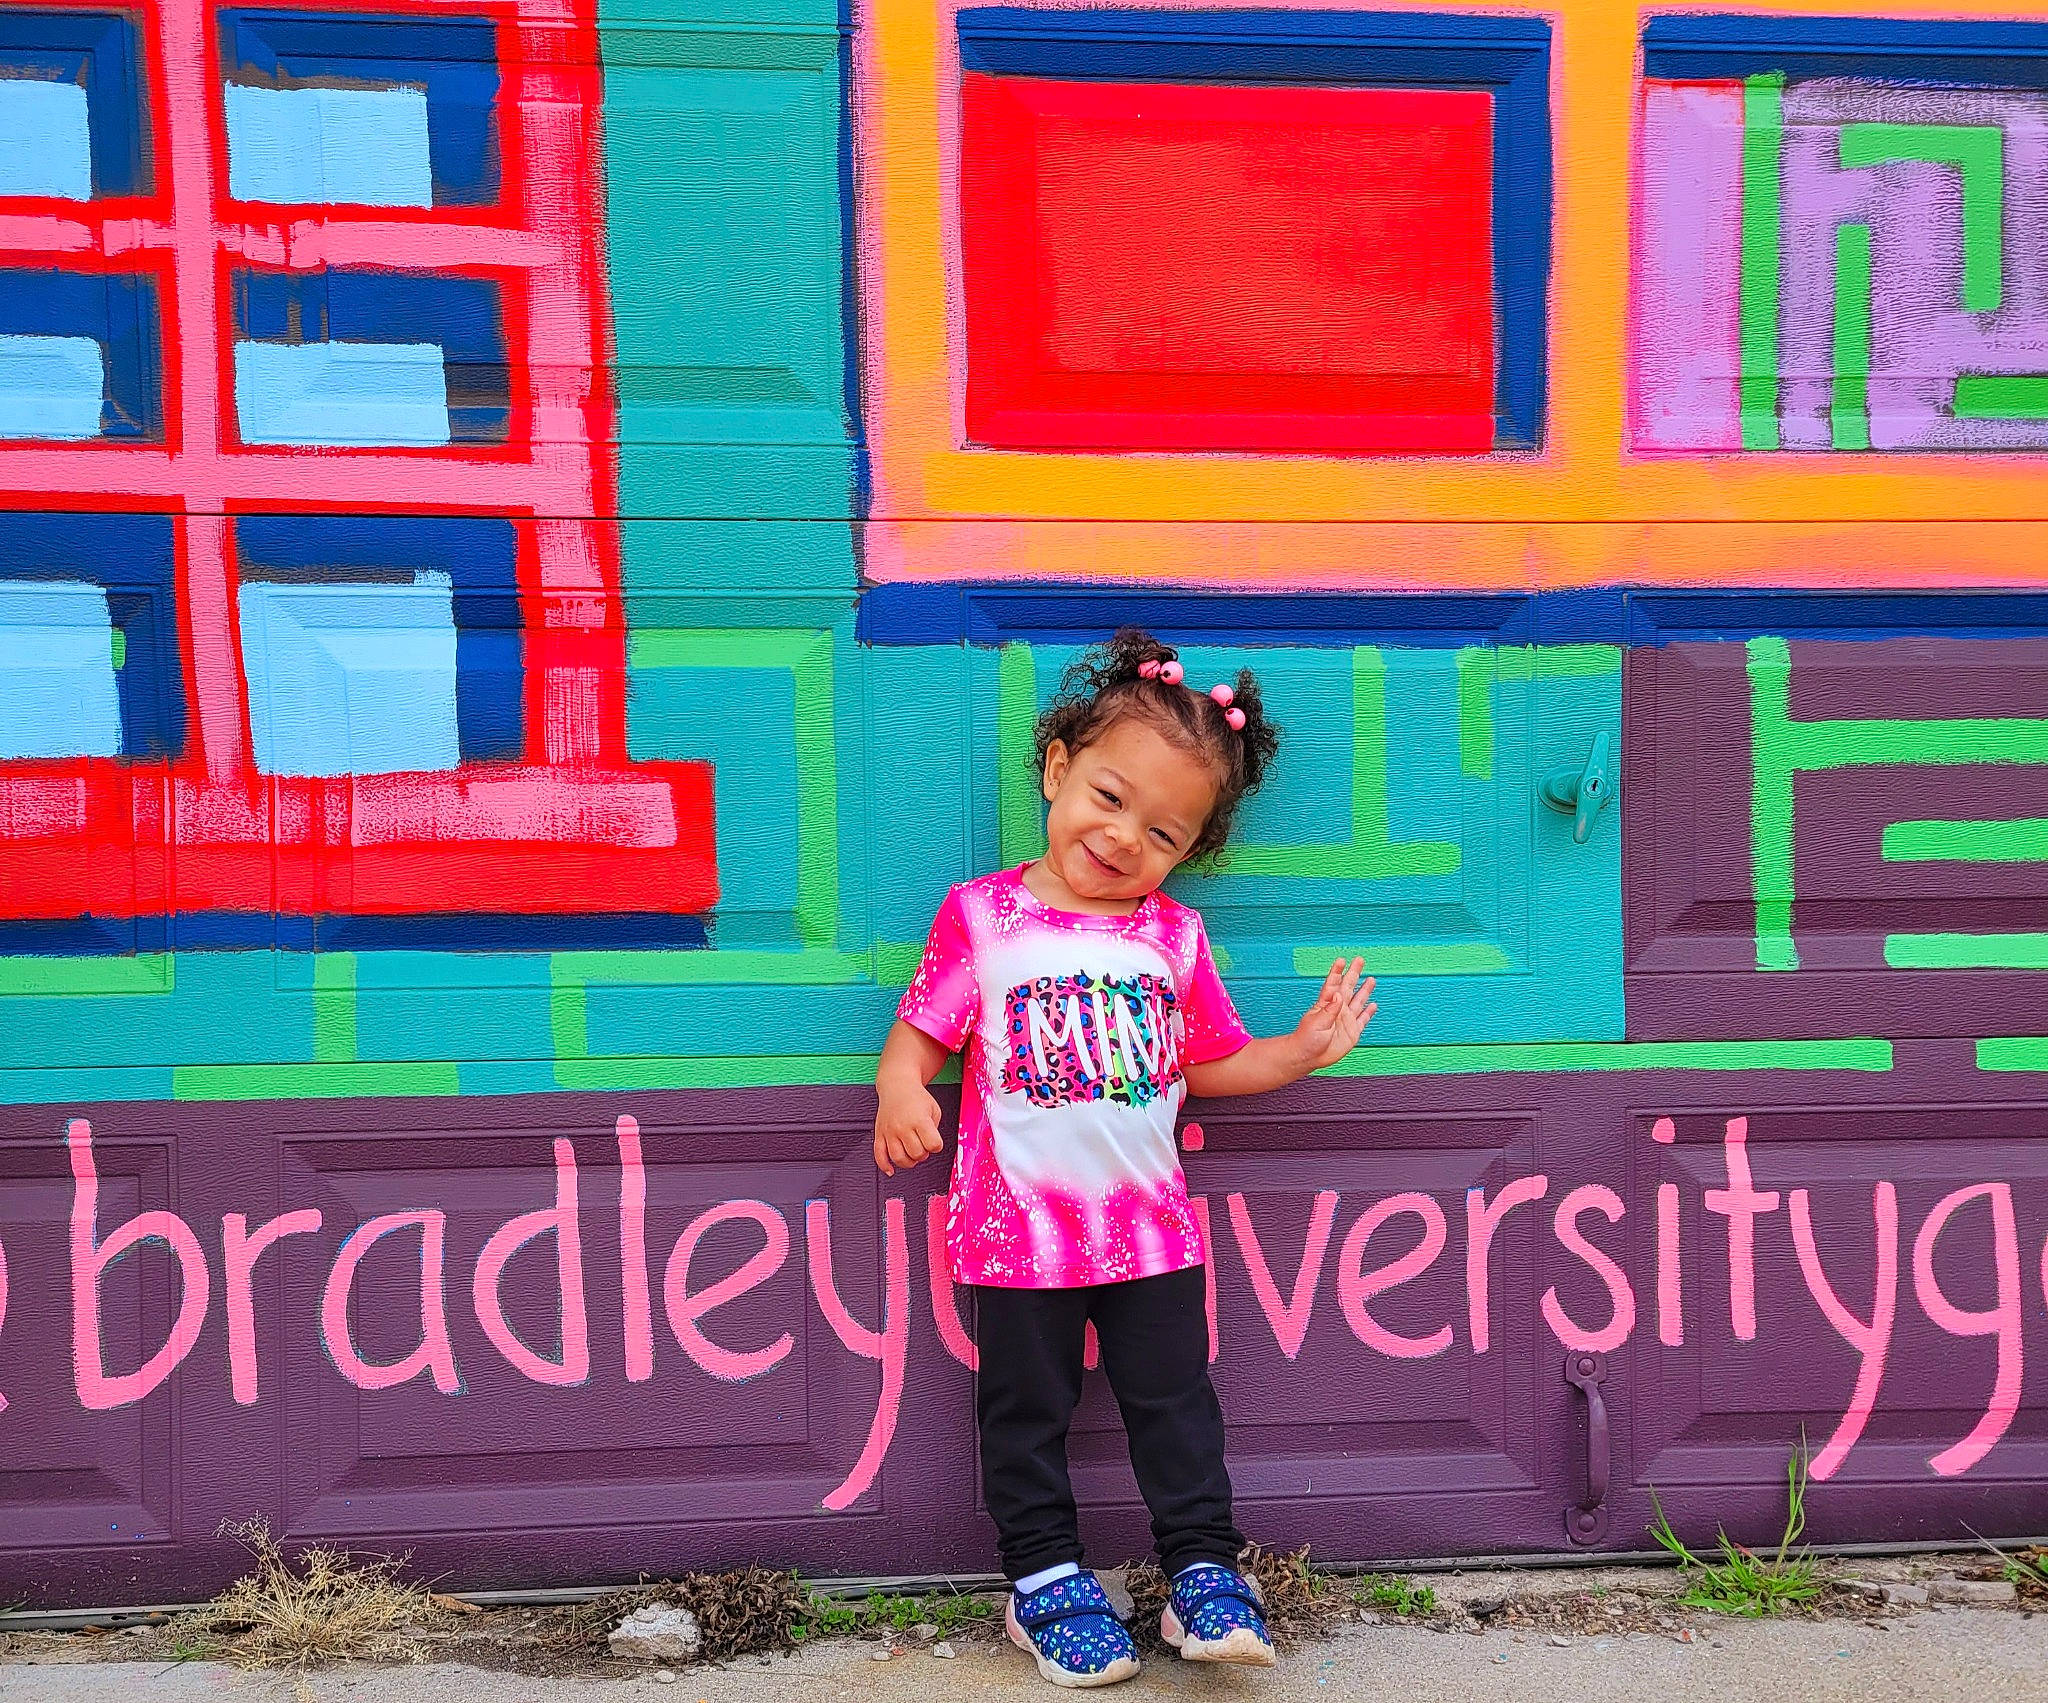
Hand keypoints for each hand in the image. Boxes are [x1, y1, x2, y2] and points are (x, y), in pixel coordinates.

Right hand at [874, 1079, 945, 1176]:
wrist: (897, 1086)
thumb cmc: (917, 1098)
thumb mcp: (934, 1110)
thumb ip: (934, 1130)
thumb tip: (929, 1148)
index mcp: (919, 1120)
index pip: (933, 1145)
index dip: (937, 1146)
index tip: (935, 1141)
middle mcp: (903, 1127)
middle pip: (916, 1154)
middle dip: (923, 1154)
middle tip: (923, 1146)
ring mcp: (889, 1131)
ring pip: (898, 1158)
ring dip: (908, 1162)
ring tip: (911, 1154)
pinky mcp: (879, 1134)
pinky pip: (879, 1155)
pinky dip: (884, 1166)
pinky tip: (891, 1170)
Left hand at [1293, 957, 1376, 1071]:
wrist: (1308, 1057)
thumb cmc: (1307, 1039)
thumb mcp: (1317, 1023)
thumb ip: (1329, 1010)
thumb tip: (1338, 995)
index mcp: (1326, 1005)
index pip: (1333, 984)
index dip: (1337, 972)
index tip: (1342, 960)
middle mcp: (1338, 1010)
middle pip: (1348, 988)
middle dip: (1354, 974)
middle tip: (1359, 960)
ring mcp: (1346, 1020)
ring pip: (1358, 1001)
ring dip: (1365, 990)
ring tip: (1371, 979)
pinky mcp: (1352, 1032)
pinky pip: (1363, 1020)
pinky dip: (1368, 1013)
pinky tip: (1373, 1005)